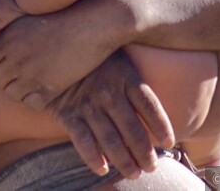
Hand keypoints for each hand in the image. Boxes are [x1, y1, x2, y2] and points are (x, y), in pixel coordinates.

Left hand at [0, 0, 119, 107]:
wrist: (89, 24)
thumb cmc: (62, 17)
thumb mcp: (29, 20)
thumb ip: (11, 34)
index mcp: (7, 38)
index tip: (7, 66)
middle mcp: (14, 56)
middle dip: (5, 80)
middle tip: (20, 77)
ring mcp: (30, 73)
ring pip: (10, 94)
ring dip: (19, 92)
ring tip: (32, 85)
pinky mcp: (48, 88)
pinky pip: (30, 104)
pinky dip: (34, 101)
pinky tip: (44, 92)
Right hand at [43, 49, 173, 177]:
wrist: (51, 46)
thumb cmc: (91, 52)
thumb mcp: (114, 55)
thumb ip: (130, 77)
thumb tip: (148, 107)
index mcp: (125, 75)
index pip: (150, 107)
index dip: (162, 127)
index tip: (169, 143)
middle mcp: (109, 92)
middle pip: (134, 131)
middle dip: (145, 154)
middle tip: (151, 167)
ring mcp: (88, 104)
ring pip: (112, 142)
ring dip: (125, 162)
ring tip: (134, 172)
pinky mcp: (68, 113)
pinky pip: (83, 142)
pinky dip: (93, 159)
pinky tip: (103, 169)